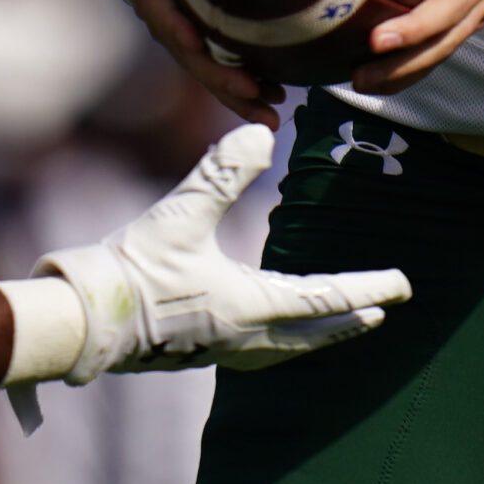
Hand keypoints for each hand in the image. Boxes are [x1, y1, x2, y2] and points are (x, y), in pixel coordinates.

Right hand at [35, 125, 411, 379]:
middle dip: (348, 321)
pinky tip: (266, 333)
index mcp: (248, 306)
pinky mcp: (194, 350)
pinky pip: (255, 352)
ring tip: (335, 326)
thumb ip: (223, 171)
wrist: (81, 320)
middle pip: (311, 334)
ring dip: (316, 335)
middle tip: (381, 312)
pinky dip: (279, 342)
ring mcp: (217, 348)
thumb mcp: (181, 211)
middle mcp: (241, 336)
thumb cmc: (131, 267)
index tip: (402, 287)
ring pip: (284, 348)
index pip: (323, 298)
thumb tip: (262, 130)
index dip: (366, 288)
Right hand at [115, 0, 281, 128]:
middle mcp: (165, 10)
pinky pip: (219, 64)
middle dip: (223, 82)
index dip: (182, 31)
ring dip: (237, 94)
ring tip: (276, 111)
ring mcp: (177, 27)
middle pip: (191, 56)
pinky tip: (282, 95)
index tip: (204, 45)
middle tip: (262, 97)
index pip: (164, 10)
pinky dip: (245, 82)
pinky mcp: (194, 34)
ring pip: (206, 71)